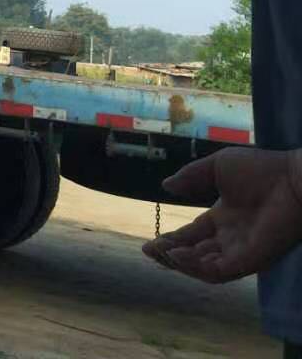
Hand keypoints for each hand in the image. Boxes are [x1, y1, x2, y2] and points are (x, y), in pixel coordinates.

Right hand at [142, 147, 301, 282]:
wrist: (292, 178)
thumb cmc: (261, 169)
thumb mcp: (217, 167)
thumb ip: (191, 176)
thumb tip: (165, 186)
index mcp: (223, 219)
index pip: (192, 236)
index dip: (171, 240)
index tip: (150, 243)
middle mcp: (231, 239)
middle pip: (195, 256)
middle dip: (171, 255)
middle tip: (149, 250)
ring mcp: (241, 251)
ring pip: (205, 269)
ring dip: (182, 264)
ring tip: (164, 253)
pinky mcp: (251, 260)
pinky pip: (220, 271)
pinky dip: (197, 267)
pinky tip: (180, 254)